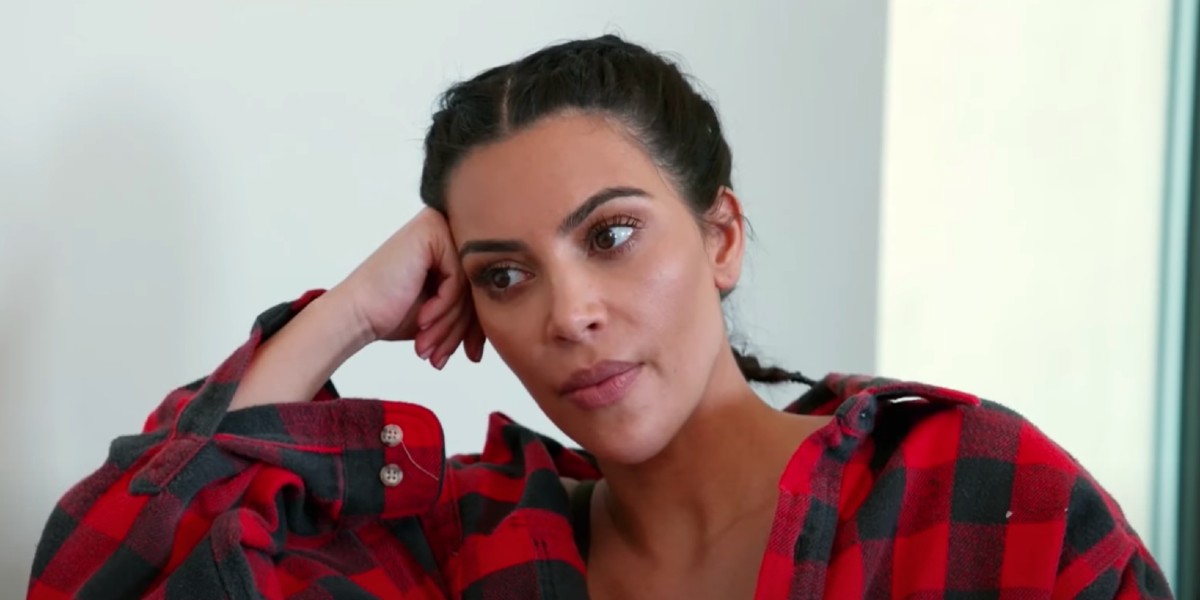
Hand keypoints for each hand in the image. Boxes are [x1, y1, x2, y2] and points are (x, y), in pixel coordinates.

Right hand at [331, 208, 484, 368]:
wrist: (356, 316)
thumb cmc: (394, 314)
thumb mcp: (447, 313)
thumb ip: (476, 307)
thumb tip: (515, 319)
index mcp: (454, 244)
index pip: (483, 287)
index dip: (477, 326)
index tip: (471, 355)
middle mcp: (449, 229)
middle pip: (478, 286)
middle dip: (462, 330)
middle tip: (444, 356)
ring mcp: (440, 226)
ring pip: (470, 285)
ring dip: (450, 325)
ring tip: (431, 348)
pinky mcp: (432, 233)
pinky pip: (458, 279)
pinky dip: (443, 307)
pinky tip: (422, 321)